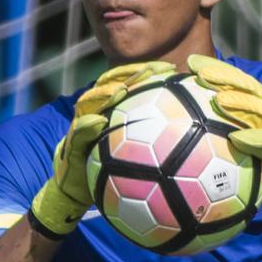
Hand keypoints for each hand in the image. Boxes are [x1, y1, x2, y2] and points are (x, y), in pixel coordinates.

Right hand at [28, 60, 175, 237]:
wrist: (76, 191)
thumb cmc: (109, 175)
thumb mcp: (133, 160)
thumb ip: (154, 148)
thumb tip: (192, 143)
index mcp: (111, 113)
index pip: (129, 85)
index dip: (147, 73)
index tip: (169, 70)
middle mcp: (95, 113)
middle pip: (109, 85)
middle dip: (128, 74)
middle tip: (150, 71)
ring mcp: (81, 127)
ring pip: (91, 102)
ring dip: (105, 93)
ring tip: (122, 89)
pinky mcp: (70, 144)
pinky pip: (77, 133)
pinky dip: (86, 126)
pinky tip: (98, 122)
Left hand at [186, 54, 261, 237]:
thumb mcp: (246, 130)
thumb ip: (225, 118)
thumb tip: (189, 112)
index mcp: (261, 100)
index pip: (237, 78)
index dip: (216, 68)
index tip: (191, 63)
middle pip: (247, 87)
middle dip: (225, 78)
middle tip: (202, 74)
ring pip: (258, 110)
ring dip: (239, 104)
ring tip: (218, 100)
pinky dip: (253, 139)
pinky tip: (235, 138)